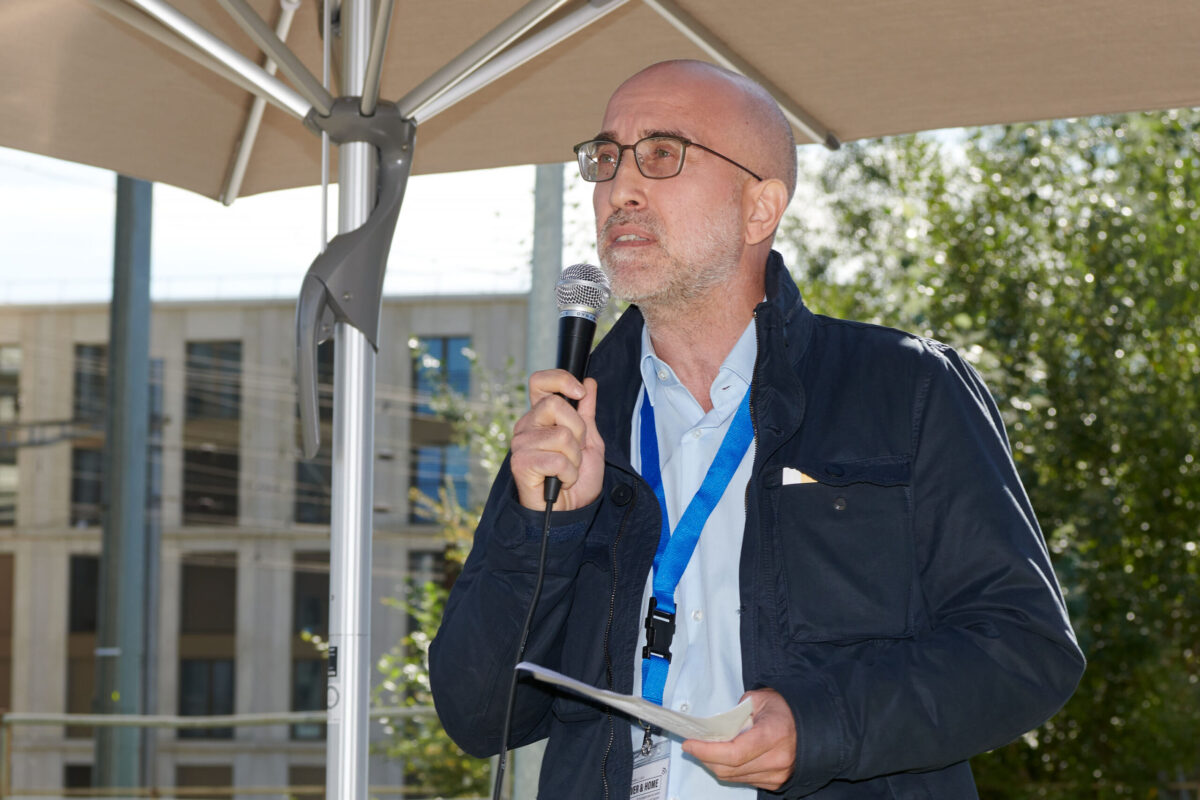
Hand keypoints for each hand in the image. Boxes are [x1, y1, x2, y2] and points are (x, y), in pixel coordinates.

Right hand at [509, 369, 604, 510]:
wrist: (570, 512)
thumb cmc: (577, 479)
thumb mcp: (590, 441)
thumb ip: (587, 412)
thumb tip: (589, 383)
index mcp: (540, 417)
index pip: (540, 382)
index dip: (560, 379)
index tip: (580, 392)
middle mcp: (526, 426)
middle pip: (555, 405)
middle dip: (578, 430)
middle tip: (575, 451)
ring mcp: (521, 445)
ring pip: (561, 435)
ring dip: (575, 458)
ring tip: (567, 471)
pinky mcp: (521, 464)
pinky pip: (558, 459)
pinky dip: (569, 474)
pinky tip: (561, 482)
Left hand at [682, 688, 796, 790]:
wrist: (815, 725)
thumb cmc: (788, 709)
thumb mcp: (762, 698)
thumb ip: (737, 710)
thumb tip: (718, 723)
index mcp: (773, 735)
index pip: (733, 753)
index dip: (707, 751)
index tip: (690, 744)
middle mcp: (776, 760)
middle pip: (729, 769)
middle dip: (705, 758)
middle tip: (693, 746)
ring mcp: (777, 774)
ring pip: (733, 777)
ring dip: (715, 765)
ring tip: (707, 750)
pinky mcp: (776, 782)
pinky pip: (744, 780)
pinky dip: (730, 770)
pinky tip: (725, 757)